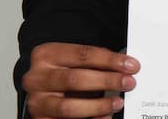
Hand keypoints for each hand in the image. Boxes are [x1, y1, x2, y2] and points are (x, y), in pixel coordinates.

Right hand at [22, 43, 137, 118]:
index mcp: (46, 55)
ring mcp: (37, 101)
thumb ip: (93, 63)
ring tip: (117, 103)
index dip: (109, 60)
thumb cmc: (59, 73)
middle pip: (75, 79)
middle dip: (106, 81)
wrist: (41, 91)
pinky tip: (104, 117)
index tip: (130, 65)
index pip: (82, 55)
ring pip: (68, 106)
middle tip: (128, 83)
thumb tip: (124, 68)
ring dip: (98, 106)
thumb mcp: (71, 62)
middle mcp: (37, 78)